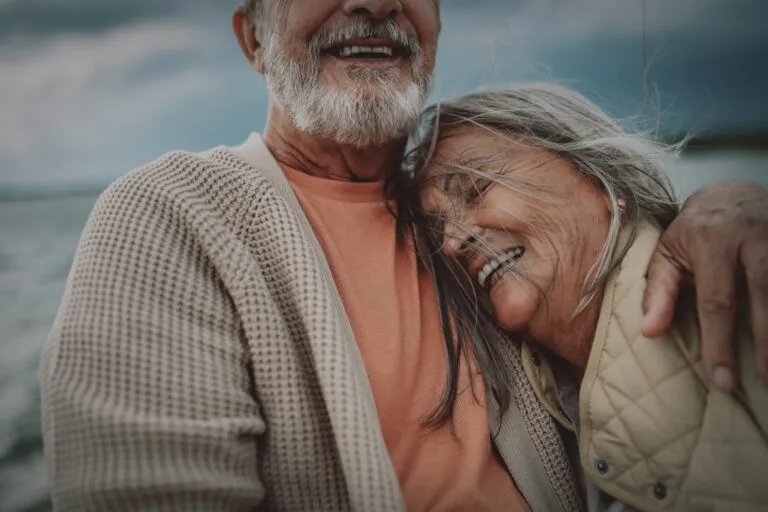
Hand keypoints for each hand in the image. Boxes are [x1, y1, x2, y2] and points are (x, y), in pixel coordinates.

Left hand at [642, 181, 767, 390]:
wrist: (733, 191)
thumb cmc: (694, 230)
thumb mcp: (668, 253)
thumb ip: (659, 291)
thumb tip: (649, 332)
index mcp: (713, 240)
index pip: (717, 301)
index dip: (720, 343)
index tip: (722, 380)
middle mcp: (753, 236)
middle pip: (764, 295)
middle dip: (765, 342)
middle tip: (763, 381)